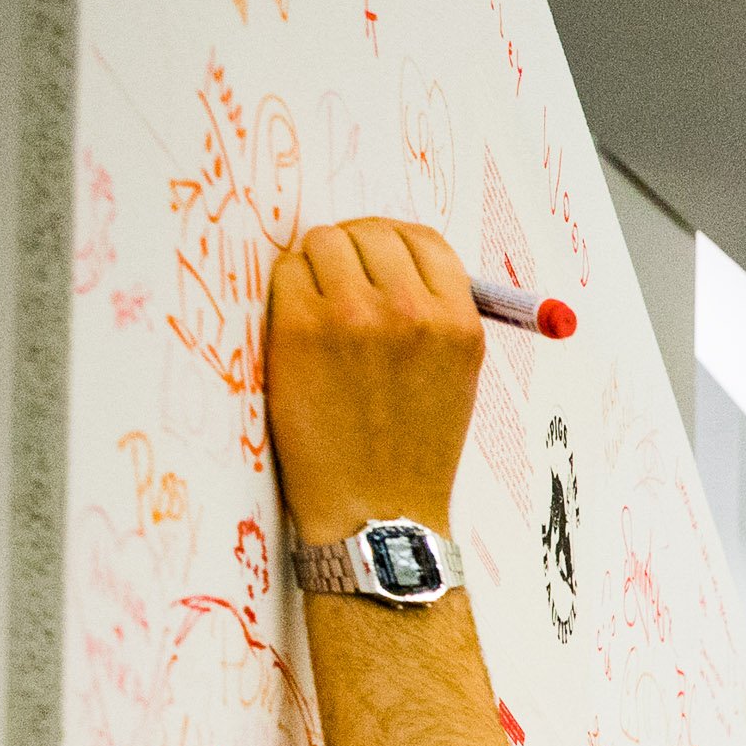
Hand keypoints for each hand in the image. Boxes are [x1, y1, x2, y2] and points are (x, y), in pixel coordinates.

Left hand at [265, 218, 487, 548]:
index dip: (393, 244)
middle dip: (351, 250)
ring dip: (315, 267)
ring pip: (323, 242)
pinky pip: (286, 272)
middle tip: (338, 284)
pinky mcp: (303, 329)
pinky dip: (287, 293)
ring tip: (319, 314)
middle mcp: (413, 312)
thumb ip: (435, 314)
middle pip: (370, 231)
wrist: (377, 513)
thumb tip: (392, 256)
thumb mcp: (456, 379)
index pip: (423, 240)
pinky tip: (297, 334)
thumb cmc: (412, 452)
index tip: (375, 260)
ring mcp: (356, 317)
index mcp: (459, 324)